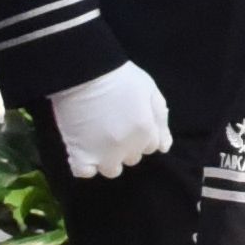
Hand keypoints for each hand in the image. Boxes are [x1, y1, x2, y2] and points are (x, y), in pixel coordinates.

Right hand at [47, 58, 171, 177]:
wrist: (86, 72)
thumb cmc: (121, 78)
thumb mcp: (150, 92)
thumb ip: (160, 120)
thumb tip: (164, 147)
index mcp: (146, 132)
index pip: (151, 147)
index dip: (141, 136)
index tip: (128, 123)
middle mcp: (128, 147)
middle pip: (132, 158)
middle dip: (126, 146)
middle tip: (111, 127)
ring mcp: (103, 153)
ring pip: (111, 170)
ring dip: (107, 159)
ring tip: (96, 141)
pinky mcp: (80, 153)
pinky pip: (83, 172)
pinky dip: (84, 167)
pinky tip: (82, 153)